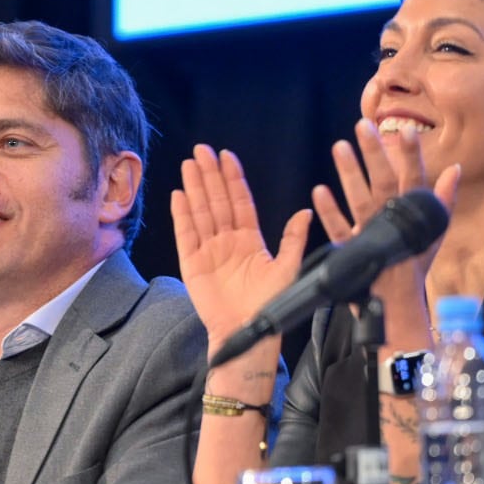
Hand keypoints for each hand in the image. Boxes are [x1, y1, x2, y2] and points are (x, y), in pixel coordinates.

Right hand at [171, 144, 312, 349]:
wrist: (248, 333)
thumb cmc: (269, 305)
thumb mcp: (287, 269)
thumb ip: (293, 239)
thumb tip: (305, 212)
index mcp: (250, 240)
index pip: (240, 202)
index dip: (233, 179)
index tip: (227, 157)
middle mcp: (227, 241)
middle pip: (216, 201)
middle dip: (210, 175)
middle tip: (202, 150)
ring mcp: (208, 250)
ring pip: (200, 211)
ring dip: (195, 187)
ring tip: (189, 164)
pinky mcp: (192, 263)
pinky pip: (186, 234)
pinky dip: (182, 215)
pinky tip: (179, 195)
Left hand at [312, 120, 459, 341]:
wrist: (398, 304)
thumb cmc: (413, 263)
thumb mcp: (433, 232)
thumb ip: (443, 200)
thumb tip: (455, 169)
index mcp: (413, 215)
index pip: (414, 179)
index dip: (411, 155)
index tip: (407, 129)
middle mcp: (392, 222)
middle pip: (383, 183)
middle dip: (374, 154)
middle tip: (361, 125)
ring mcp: (372, 236)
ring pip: (360, 200)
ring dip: (349, 173)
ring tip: (338, 146)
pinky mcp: (353, 251)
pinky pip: (340, 230)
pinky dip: (329, 211)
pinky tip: (319, 191)